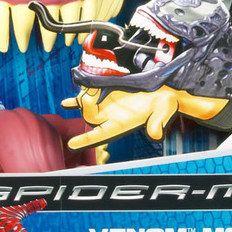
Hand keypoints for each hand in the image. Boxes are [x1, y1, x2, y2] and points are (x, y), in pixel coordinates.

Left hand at [61, 87, 179, 149]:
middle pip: (89, 116)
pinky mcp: (107, 93)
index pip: (100, 135)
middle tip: (93, 91)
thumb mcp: (164, 111)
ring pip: (86, 105)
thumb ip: (159, 122)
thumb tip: (155, 134)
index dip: (86, 140)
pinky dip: (77, 99)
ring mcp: (107, 105)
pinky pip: (88, 96)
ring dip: (83, 97)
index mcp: (121, 125)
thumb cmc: (166, 103)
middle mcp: (111, 117)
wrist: (165, 91)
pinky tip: (65, 103)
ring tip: (89, 87)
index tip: (71, 145)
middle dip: (87, 105)